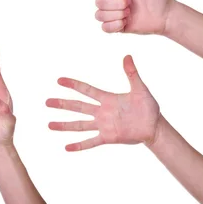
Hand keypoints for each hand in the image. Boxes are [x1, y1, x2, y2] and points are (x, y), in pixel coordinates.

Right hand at [46, 55, 160, 150]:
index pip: (86, 90)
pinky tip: (67, 147)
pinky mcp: (108, 137)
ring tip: (49, 125)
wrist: (155, 126)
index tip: (59, 80)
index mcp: (107, 99)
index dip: (73, 85)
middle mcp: (102, 112)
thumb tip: (127, 56)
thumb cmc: (148, 107)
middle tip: (47, 102)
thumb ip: (132, 73)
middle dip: (62, 104)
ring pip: (80, 125)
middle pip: (78, 107)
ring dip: (64, 125)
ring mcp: (103, 125)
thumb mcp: (140, 89)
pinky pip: (91, 141)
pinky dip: (79, 145)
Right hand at [95, 0, 176, 33]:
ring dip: (118, 15)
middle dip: (118, 4)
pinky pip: (104, 28)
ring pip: (99, 15)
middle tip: (132, 4)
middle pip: (99, 2)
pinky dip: (116, 26)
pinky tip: (127, 22)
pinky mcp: (114, 26)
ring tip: (130, 13)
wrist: (165, 15)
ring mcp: (112, 13)